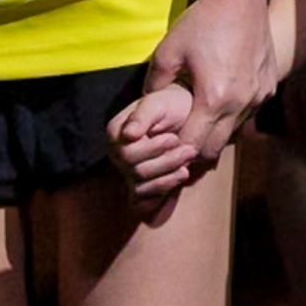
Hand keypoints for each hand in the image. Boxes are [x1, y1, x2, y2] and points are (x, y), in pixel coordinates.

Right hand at [110, 85, 201, 209]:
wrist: (187, 113)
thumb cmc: (172, 105)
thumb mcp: (158, 103)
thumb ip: (143, 116)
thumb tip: (129, 135)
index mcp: (116, 133)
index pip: (126, 153)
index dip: (152, 149)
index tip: (173, 138)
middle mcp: (117, 155)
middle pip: (136, 171)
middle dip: (166, 162)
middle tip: (188, 150)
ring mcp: (128, 172)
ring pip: (141, 187)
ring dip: (169, 176)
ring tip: (189, 159)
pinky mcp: (142, 185)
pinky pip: (143, 202)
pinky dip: (162, 192)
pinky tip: (180, 176)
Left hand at [135, 0, 282, 199]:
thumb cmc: (203, 22)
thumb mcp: (168, 50)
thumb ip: (154, 85)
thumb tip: (143, 108)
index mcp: (213, 98)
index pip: (192, 145)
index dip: (175, 150)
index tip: (165, 144)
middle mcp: (240, 104)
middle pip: (214, 148)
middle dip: (195, 150)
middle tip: (179, 140)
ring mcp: (258, 98)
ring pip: (233, 133)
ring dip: (215, 132)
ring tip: (199, 119)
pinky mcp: (269, 89)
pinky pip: (247, 114)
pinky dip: (232, 116)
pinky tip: (220, 100)